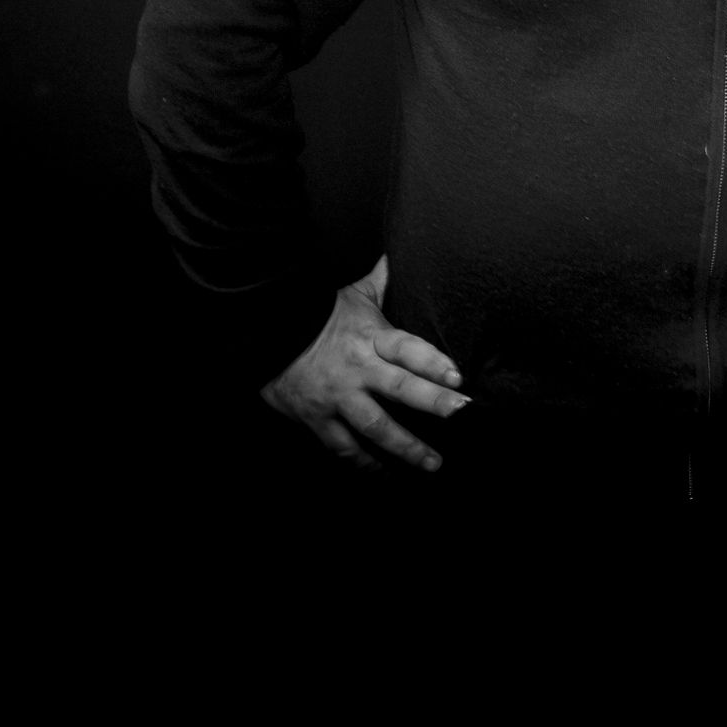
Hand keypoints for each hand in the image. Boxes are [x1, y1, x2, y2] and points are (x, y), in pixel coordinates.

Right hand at [261, 256, 468, 471]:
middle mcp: (357, 369)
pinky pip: (343, 446)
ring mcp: (336, 396)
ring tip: (432, 463)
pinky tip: (382, 471)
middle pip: (399, 387)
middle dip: (432, 402)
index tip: (458, 378)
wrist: (265, 335)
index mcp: (369, 337)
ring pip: (374, 426)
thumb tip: (398, 255)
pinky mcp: (316, 417)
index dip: (433, 362)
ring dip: (405, 447)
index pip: (408, 349)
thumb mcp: (352, 295)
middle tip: (461, 414)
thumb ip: (381, 281)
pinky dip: (363, 462)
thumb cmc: (317, 314)